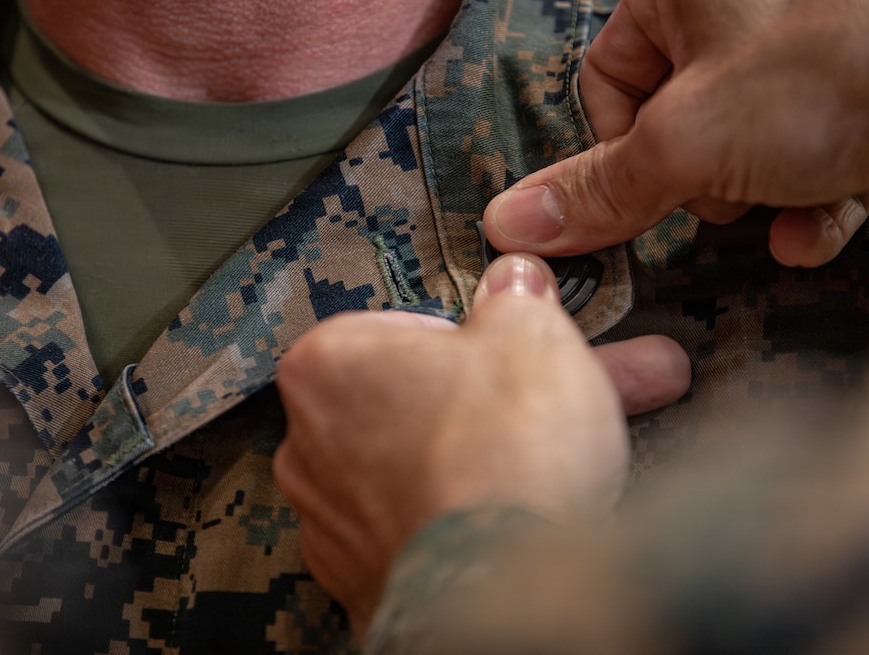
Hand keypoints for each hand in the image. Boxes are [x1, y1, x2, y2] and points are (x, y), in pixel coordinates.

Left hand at [274, 253, 689, 635]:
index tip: (512, 346)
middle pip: (413, 400)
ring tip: (558, 456)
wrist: (503, 586)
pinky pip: (419, 526)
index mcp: (328, 362)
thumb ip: (515, 298)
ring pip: (420, 465)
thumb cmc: (502, 451)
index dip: (470, 336)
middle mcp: (309, 442)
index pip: (398, 329)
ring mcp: (332, 519)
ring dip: (481, 455)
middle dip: (489, 396)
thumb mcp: (530, 333)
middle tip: (556, 396)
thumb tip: (514, 283)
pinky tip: (515, 512)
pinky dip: (461, 518)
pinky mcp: (363, 577)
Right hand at [484, 0, 868, 266]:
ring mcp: (811, 38)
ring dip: (749, 194)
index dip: (617, 143)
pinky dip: (804, 201)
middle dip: (694, 175)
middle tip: (718, 188)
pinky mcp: (861, 85)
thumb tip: (513, 219)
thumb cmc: (820, 78)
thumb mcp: (680, 143)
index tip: (643, 181)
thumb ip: (595, 187)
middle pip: (674, 115)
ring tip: (775, 202)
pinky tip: (812, 229)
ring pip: (740, 142)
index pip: (608, 72)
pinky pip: (805, 151)